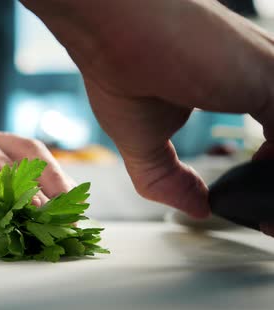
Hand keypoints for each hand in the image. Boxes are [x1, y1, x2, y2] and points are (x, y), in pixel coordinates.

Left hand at [0, 120, 75, 209]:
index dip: (9, 194)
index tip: (32, 215)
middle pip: (13, 166)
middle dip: (41, 196)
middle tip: (63, 227)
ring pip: (29, 154)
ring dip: (54, 182)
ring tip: (74, 213)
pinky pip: (31, 149)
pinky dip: (52, 170)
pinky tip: (68, 192)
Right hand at [22, 0, 273, 222]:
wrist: (111, 31)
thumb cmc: (117, 68)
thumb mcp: (142, 142)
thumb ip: (169, 178)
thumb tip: (198, 208)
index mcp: (236, 84)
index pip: (273, 135)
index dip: (266, 174)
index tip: (255, 205)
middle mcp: (261, 77)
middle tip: (269, 220)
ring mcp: (271, 74)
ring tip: (270, 216)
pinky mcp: (272, 78)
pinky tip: (266, 194)